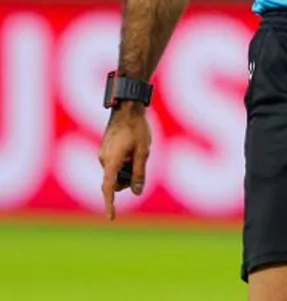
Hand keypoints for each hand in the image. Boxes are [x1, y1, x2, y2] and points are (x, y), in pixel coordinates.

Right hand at [98, 104, 151, 219]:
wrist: (127, 108)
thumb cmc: (137, 128)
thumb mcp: (143, 152)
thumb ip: (139, 173)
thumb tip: (137, 192)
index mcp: (111, 162)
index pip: (108, 188)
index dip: (110, 204)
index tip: (112, 217)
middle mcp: (103, 160)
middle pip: (114, 182)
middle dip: (127, 180)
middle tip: (141, 164)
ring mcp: (103, 154)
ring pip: (115, 173)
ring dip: (127, 170)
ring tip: (138, 152)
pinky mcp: (105, 150)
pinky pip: (114, 164)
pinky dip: (124, 163)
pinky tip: (133, 148)